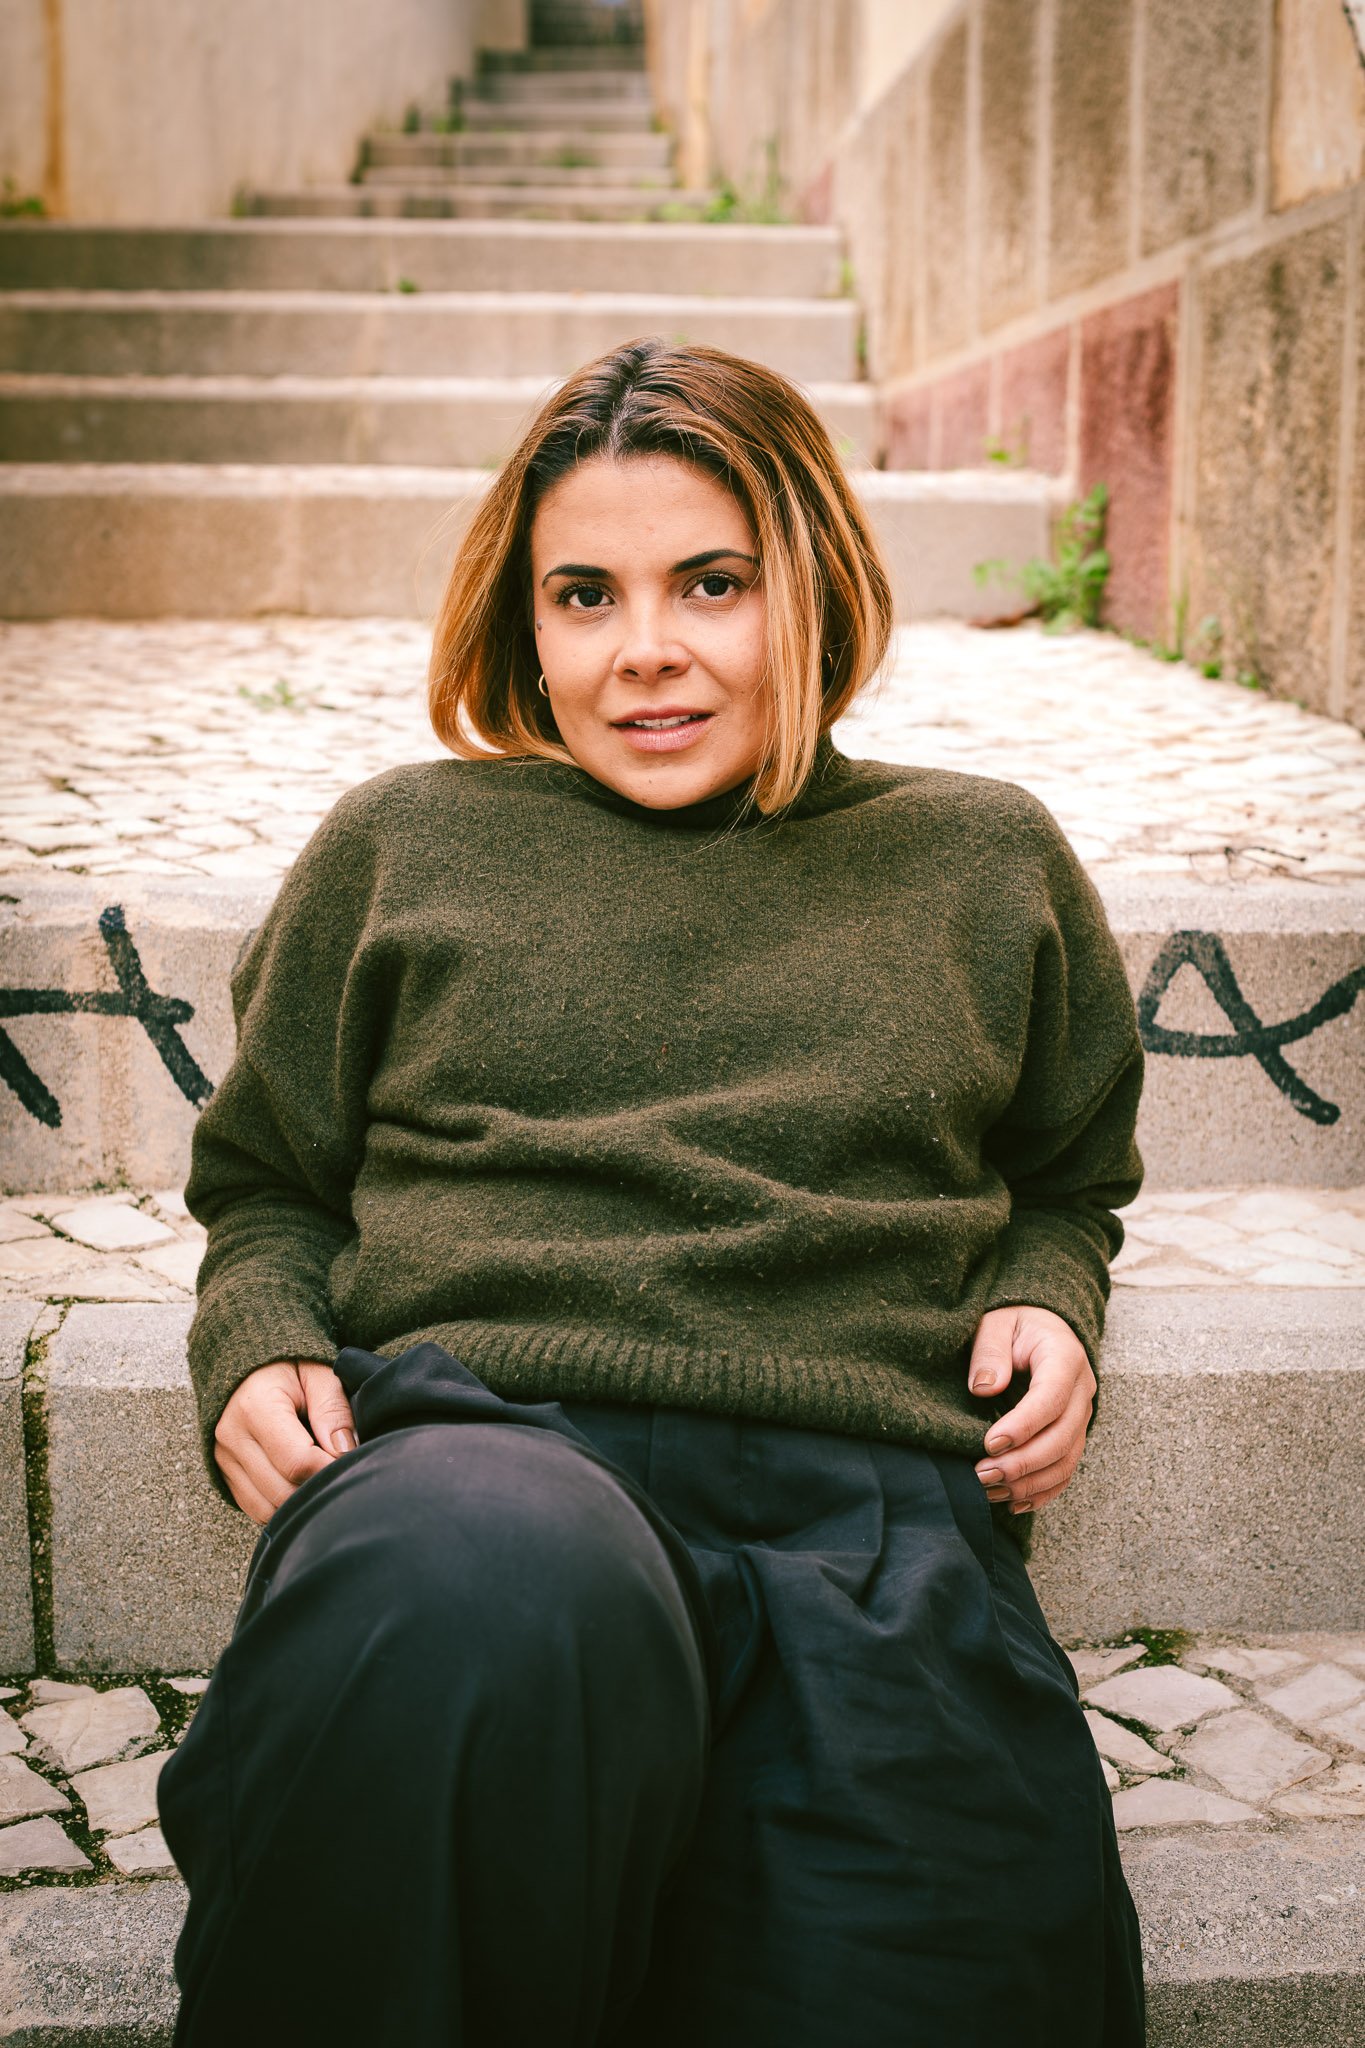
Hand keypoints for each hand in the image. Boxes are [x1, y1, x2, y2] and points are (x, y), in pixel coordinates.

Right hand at [214, 1359, 358, 1524]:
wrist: (252, 1367)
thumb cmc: (292, 1368)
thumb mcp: (319, 1374)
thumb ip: (333, 1409)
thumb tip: (345, 1451)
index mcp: (255, 1407)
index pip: (297, 1461)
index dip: (331, 1467)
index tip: (352, 1460)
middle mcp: (232, 1437)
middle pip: (282, 1491)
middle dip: (317, 1486)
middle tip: (340, 1468)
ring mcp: (223, 1459)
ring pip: (268, 1508)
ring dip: (300, 1500)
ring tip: (319, 1472)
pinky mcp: (225, 1474)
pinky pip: (256, 1509)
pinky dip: (282, 1505)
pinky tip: (300, 1482)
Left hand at [966, 1305, 1095, 1515]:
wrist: (1040, 1328)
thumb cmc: (1014, 1324)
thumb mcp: (996, 1322)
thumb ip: (989, 1351)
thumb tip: (984, 1388)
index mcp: (1065, 1358)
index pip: (1051, 1398)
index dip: (1023, 1426)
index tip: (990, 1443)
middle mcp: (1081, 1391)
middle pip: (1062, 1438)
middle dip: (1022, 1463)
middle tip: (980, 1475)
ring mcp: (1080, 1417)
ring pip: (1065, 1462)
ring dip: (1028, 1484)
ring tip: (988, 1490)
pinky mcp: (1073, 1436)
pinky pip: (1065, 1472)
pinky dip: (1041, 1493)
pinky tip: (1012, 1503)